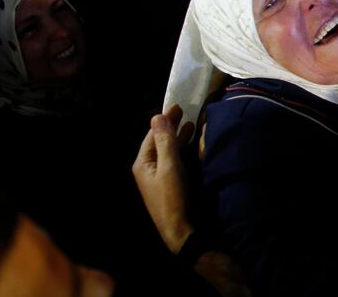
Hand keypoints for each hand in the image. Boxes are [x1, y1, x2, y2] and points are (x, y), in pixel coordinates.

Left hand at [132, 104, 194, 253]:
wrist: (181, 231)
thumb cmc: (173, 199)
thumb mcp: (169, 167)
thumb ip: (165, 142)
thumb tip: (158, 116)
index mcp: (143, 164)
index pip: (153, 135)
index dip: (165, 120)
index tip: (177, 106)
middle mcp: (150, 169)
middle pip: (161, 142)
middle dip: (172, 127)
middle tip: (186, 111)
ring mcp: (161, 177)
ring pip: (170, 151)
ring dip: (180, 138)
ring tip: (192, 124)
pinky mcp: (172, 184)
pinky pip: (177, 161)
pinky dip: (185, 150)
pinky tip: (194, 145)